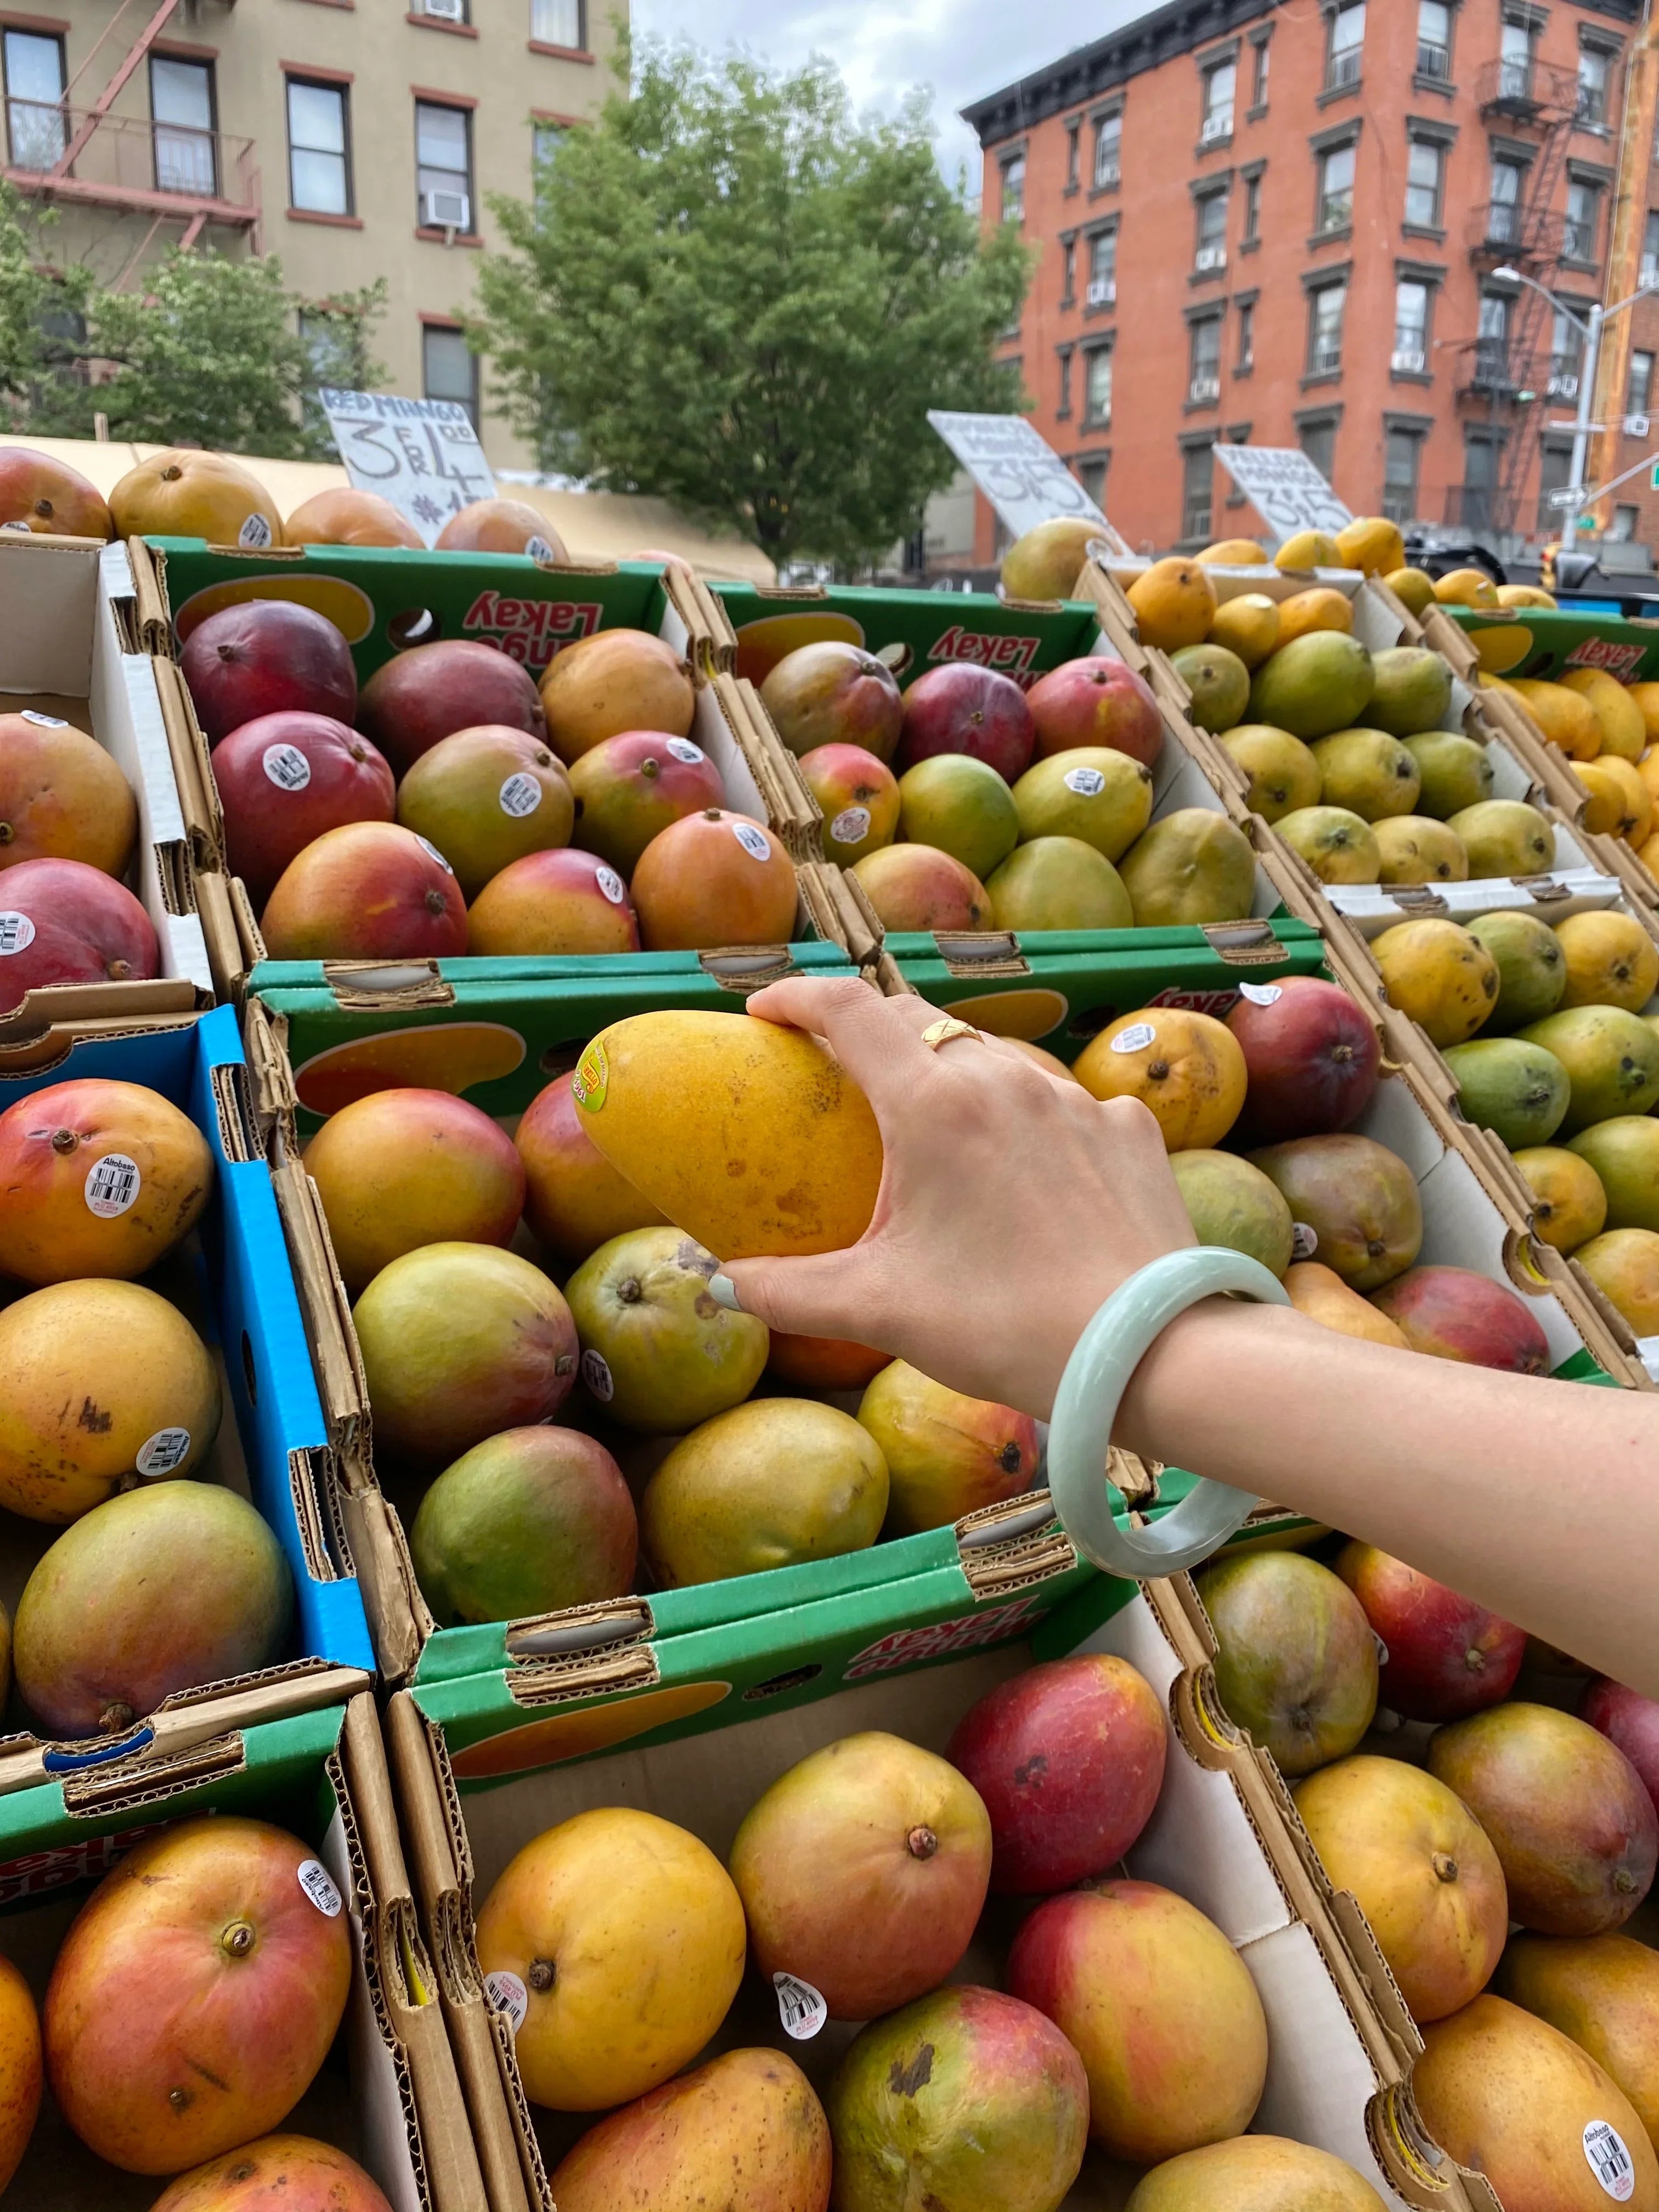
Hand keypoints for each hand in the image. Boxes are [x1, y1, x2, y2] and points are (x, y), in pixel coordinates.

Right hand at [718, 976, 1195, 1415]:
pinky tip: (1031, 1175)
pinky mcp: (1130, 1131)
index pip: (848, 1009)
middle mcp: (1005, 1078)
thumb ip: (786, 1292)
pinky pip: (1066, 1104)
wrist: (1150, 1351)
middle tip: (842, 1074)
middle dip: (870, 1033)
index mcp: (934, 1103)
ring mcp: (1076, 1100)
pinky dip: (1032, 1123)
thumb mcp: (879, 1310)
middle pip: (919, 1020)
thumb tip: (716, 1285)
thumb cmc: (1005, 1326)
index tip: (765, 1010)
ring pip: (996, 1059)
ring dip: (954, 1076)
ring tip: (939, 1133)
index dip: (797, 997)